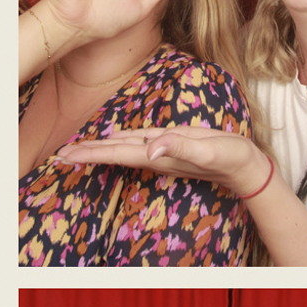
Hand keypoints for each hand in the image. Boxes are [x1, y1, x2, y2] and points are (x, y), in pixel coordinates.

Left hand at [55, 125, 267, 195]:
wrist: (247, 167)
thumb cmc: (231, 158)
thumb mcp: (209, 148)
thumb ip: (180, 146)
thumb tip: (152, 149)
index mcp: (159, 156)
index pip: (117, 153)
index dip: (91, 154)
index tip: (66, 156)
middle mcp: (156, 156)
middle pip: (114, 152)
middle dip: (87, 153)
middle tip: (59, 155)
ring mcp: (162, 151)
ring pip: (124, 147)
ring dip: (100, 148)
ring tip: (77, 149)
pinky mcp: (171, 144)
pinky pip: (139, 142)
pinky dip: (122, 140)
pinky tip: (113, 139)